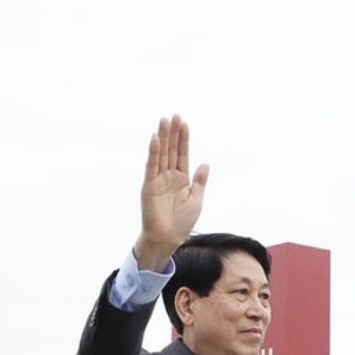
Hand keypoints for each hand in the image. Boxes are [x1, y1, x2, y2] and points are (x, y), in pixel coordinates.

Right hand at [134, 115, 209, 271]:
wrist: (169, 238)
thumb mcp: (196, 199)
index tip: (184, 123)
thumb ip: (199, 181)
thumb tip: (205, 163)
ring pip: (161, 155)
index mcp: (181, 178)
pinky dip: (153, 153)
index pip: (182, 154)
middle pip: (171, 150)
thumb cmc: (182, 222)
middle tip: (173, 115)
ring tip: (164, 121)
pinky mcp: (149, 186)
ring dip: (162, 138)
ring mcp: (158, 180)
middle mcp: (168, 176)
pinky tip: (155, 140)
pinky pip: (151, 167)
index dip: (183, 139)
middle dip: (172, 133)